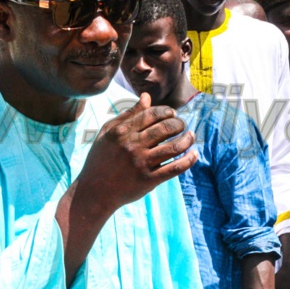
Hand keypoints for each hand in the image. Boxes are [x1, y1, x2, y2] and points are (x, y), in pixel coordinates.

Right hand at [74, 93, 195, 211]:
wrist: (94, 191)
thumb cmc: (100, 159)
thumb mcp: (108, 133)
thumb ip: (128, 114)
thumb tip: (147, 97)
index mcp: (122, 132)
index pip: (152, 114)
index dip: (167, 111)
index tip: (172, 114)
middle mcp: (132, 146)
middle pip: (166, 128)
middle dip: (179, 123)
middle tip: (181, 125)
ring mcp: (141, 163)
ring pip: (174, 147)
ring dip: (187, 139)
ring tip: (191, 136)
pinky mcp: (149, 180)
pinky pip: (175, 168)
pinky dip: (188, 160)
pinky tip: (194, 154)